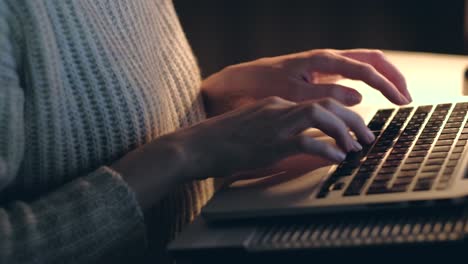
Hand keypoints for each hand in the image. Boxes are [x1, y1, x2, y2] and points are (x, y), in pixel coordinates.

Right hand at [167, 96, 374, 180]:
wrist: (196, 145)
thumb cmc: (221, 142)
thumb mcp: (254, 131)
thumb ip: (278, 133)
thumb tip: (306, 146)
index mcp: (275, 104)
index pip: (316, 102)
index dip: (341, 115)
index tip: (352, 130)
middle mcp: (278, 107)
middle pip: (326, 104)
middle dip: (352, 119)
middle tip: (366, 137)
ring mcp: (275, 123)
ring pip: (321, 115)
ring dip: (344, 130)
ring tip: (356, 147)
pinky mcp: (270, 141)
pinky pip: (307, 140)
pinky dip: (327, 148)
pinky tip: (336, 158)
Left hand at [202, 49, 410, 115]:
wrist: (239, 83)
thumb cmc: (262, 86)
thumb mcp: (293, 94)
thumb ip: (326, 95)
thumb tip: (359, 97)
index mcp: (322, 60)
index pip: (364, 68)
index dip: (386, 84)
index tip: (401, 101)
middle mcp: (325, 60)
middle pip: (369, 59)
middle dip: (391, 76)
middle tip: (406, 97)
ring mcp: (322, 67)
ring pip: (361, 65)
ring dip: (381, 78)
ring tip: (395, 96)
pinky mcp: (317, 77)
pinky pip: (348, 76)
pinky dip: (365, 84)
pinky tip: (369, 97)